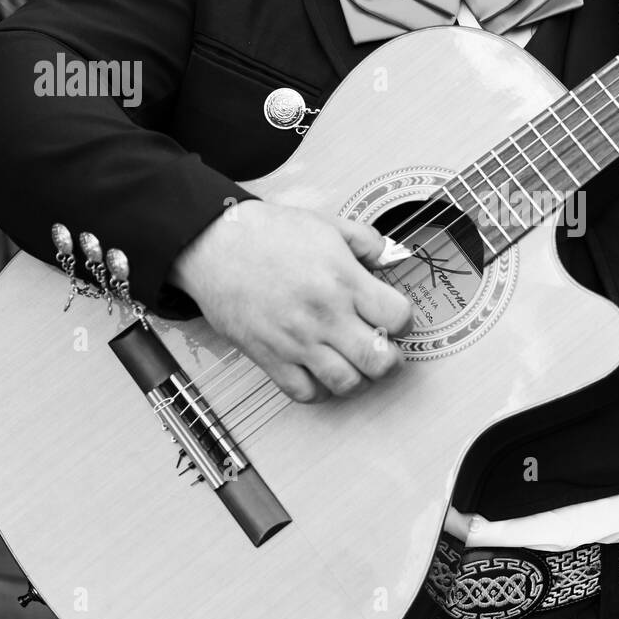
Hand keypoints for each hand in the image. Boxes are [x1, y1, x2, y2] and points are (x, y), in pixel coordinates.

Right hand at [168, 200, 413, 402]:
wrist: (214, 245)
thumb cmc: (267, 234)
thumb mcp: (329, 225)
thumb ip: (368, 242)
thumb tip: (393, 258)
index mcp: (343, 280)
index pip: (398, 318)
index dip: (404, 321)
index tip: (395, 318)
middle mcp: (323, 315)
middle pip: (379, 361)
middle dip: (391, 359)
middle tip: (384, 349)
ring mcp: (296, 341)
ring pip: (347, 384)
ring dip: (360, 379)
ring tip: (356, 363)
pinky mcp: (269, 357)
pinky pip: (305, 393)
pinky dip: (321, 390)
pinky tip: (323, 372)